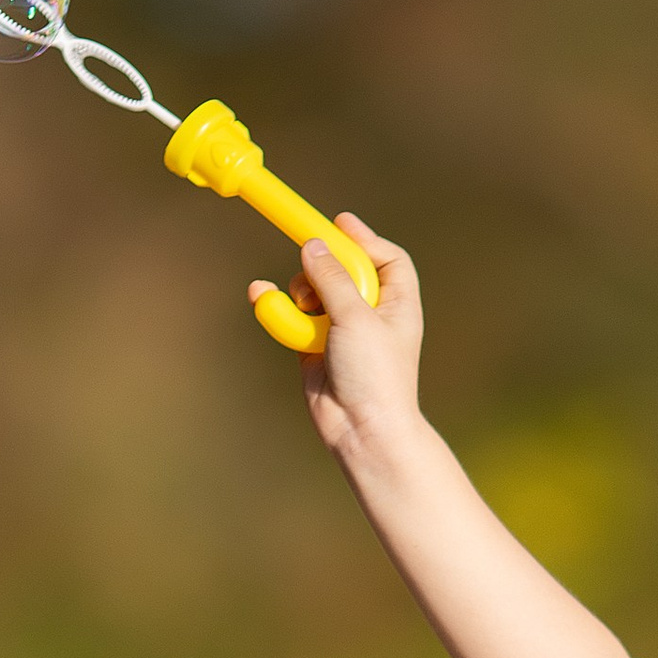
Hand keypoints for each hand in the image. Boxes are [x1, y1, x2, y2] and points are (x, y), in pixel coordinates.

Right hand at [247, 213, 422, 455]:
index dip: (364, 239)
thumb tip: (311, 246)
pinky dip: (280, 309)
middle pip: (344, 269)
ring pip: (315, 292)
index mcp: (397, 303)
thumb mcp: (357, 317)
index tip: (340, 224)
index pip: (386, 258)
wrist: (363, 432)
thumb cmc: (375, 376)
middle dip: (324, 264)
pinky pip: (294, 318)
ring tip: (302, 304)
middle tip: (308, 258)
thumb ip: (333, 278)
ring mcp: (341, 332)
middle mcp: (371, 315)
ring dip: (302, 291)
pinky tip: (260, 295)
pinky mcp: (314, 349)